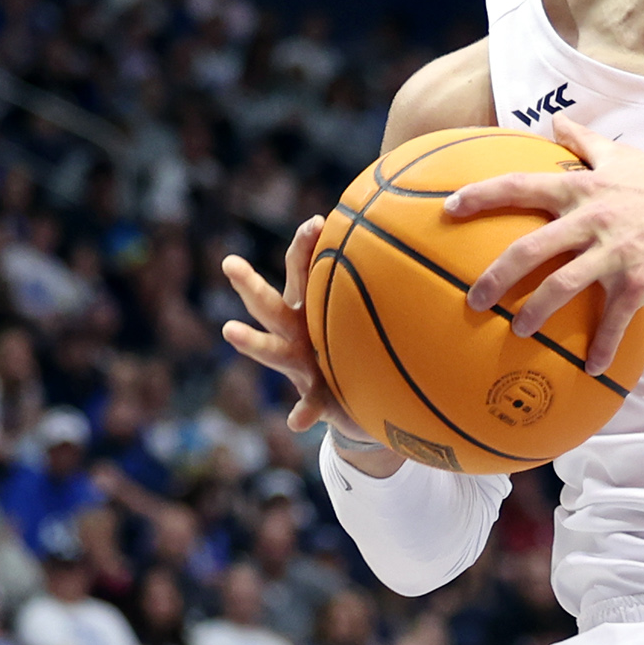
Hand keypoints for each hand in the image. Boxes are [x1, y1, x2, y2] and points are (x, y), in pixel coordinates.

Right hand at [222, 217, 383, 450]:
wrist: (364, 402)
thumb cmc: (360, 346)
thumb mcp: (364, 315)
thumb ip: (378, 287)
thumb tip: (413, 233)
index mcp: (308, 306)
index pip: (301, 268)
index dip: (305, 245)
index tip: (316, 223)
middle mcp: (296, 332)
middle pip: (269, 304)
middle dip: (250, 284)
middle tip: (230, 263)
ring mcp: (299, 366)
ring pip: (273, 351)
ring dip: (252, 342)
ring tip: (230, 330)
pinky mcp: (316, 397)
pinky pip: (309, 405)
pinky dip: (304, 412)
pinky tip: (297, 421)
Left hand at [445, 115, 643, 372]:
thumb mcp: (624, 155)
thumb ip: (584, 141)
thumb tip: (555, 121)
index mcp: (583, 187)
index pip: (521, 187)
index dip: (480, 196)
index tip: (448, 210)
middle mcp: (592, 219)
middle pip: (530, 249)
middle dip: (496, 277)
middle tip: (474, 299)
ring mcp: (616, 254)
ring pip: (562, 287)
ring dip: (534, 313)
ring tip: (518, 329)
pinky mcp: (641, 283)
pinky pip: (613, 321)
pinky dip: (600, 347)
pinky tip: (590, 369)